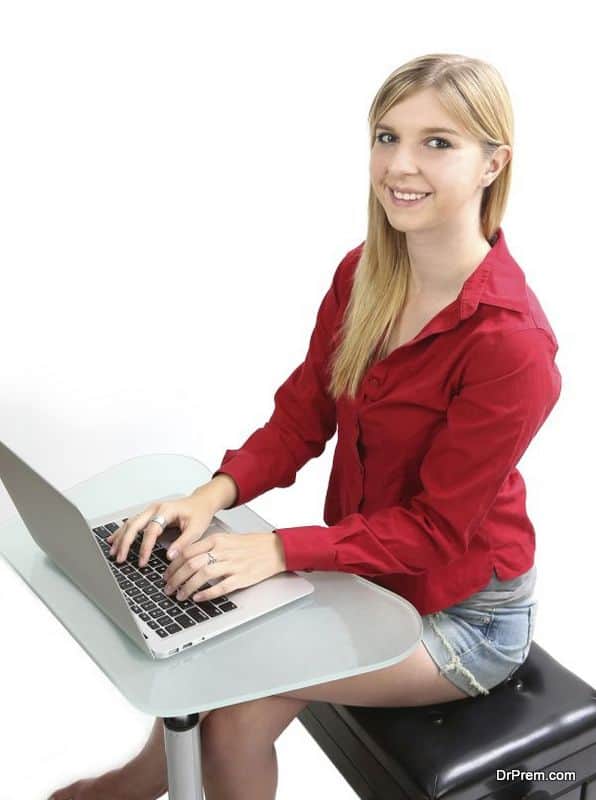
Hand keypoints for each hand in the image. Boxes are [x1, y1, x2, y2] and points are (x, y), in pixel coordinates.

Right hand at [106, 492, 216, 566]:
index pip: (151, 530)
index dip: (145, 547)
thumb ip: (183, 543)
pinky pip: (132, 522)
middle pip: (134, 524)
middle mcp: (155, 508)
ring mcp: (151, 510)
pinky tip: (113, 539)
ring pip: (130, 523)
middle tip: (120, 558)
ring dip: (120, 537)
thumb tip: (170, 556)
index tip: (142, 562)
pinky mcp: (149, 514)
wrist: (202, 502)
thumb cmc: (199, 513)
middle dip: (125, 542)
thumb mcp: (196, 529)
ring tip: (114, 552)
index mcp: (166, 510)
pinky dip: (122, 532)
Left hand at [163, 531, 286, 602]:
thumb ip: (207, 547)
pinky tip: (198, 598)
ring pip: (202, 575)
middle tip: (168, 588)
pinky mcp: (241, 577)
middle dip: (175, 578)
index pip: (187, 551)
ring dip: (187, 587)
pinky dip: (206, 593)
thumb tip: (186, 560)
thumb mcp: (227, 539)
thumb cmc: (251, 545)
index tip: (166, 574)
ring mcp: (232, 564)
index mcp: (217, 539)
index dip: (173, 565)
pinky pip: (220, 587)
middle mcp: (222, 551)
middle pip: (191, 564)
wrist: (275, 549)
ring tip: (179, 595)